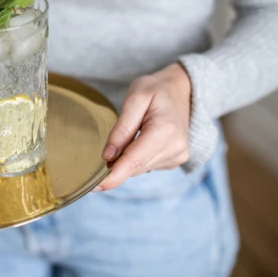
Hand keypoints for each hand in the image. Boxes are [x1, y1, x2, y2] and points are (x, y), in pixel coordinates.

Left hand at [94, 63, 191, 191]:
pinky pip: (147, 165)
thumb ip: (122, 128)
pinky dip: (136, 159)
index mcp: (165, 131)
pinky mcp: (176, 160)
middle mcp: (175, 148)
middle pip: (135, 167)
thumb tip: (108, 156)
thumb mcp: (135, 98)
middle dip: (115, 167)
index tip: (95, 187)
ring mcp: (178, 156)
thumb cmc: (156, 90)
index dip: (113, 176)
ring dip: (126, 161)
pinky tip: (137, 142)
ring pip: (139, 169)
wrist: (182, 90)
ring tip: (126, 138)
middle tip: (101, 155)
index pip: (133, 161)